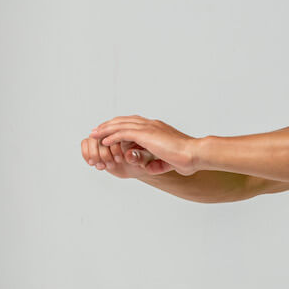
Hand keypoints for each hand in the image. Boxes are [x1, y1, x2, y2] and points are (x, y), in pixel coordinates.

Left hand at [87, 116, 201, 175]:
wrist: (194, 154)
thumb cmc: (186, 159)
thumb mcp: (168, 161)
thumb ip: (158, 163)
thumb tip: (150, 168)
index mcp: (157, 128)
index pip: (134, 123)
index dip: (120, 127)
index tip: (110, 133)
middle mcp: (151, 124)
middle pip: (124, 120)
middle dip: (109, 125)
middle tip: (97, 130)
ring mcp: (149, 128)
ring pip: (121, 124)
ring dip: (106, 129)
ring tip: (95, 134)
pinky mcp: (146, 134)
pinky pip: (124, 132)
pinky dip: (112, 136)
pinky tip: (104, 141)